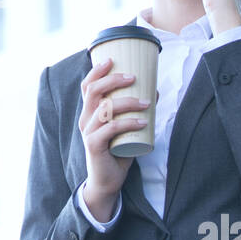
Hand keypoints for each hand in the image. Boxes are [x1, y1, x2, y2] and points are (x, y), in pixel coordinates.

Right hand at [79, 56, 155, 200]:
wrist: (107, 180)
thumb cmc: (117, 151)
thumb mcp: (125, 127)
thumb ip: (135, 110)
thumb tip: (155, 89)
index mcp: (89, 112)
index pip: (87, 86)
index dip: (97, 71)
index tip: (112, 59)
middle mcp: (85, 119)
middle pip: (93, 91)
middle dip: (113, 80)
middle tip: (134, 78)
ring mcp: (88, 132)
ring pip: (104, 108)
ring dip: (127, 102)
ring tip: (147, 102)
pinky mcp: (94, 145)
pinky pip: (111, 129)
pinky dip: (128, 123)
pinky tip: (143, 121)